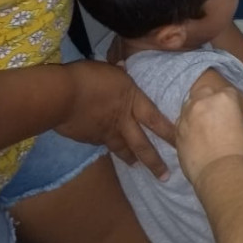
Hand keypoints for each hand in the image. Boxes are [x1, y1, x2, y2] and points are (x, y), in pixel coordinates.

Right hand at [55, 59, 175, 179]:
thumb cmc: (87, 77)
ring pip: (122, 149)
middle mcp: (122, 121)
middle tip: (165, 177)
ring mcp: (105, 132)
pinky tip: (107, 149)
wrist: (62, 96)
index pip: (155, 119)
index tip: (181, 143)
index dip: (168, 132)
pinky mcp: (89, 138)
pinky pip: (102, 144)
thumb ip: (119, 72)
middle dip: (154, 162)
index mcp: (131, 100)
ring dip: (131, 159)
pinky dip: (107, 148)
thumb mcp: (109, 70)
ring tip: (137, 167)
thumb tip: (123, 65)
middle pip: (142, 145)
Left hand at [176, 85, 242, 188]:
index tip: (229, 112)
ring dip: (195, 111)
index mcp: (224, 98)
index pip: (227, 92)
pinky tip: (194, 137)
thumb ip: (229, 114)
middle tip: (213, 116)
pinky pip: (182, 120)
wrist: (219, 171)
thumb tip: (224, 117)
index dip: (228, 103)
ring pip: (190, 104)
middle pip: (205, 91)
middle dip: (208, 100)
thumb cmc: (238, 150)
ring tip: (202, 127)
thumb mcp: (240, 125)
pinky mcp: (177, 127)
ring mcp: (188, 113)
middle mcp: (204, 100)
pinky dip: (187, 125)